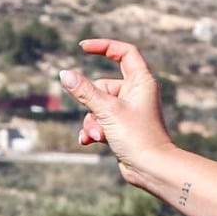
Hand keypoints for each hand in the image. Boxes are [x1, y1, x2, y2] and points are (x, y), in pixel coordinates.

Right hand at [57, 39, 174, 174]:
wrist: (152, 169)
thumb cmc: (137, 137)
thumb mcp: (107, 110)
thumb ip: (84, 91)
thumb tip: (64, 74)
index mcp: (141, 81)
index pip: (124, 53)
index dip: (104, 46)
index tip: (82, 47)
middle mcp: (137, 93)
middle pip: (102, 85)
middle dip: (92, 104)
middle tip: (97, 120)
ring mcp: (129, 111)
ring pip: (98, 106)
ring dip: (92, 121)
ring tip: (98, 135)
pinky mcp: (122, 127)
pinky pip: (100, 121)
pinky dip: (93, 130)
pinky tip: (88, 141)